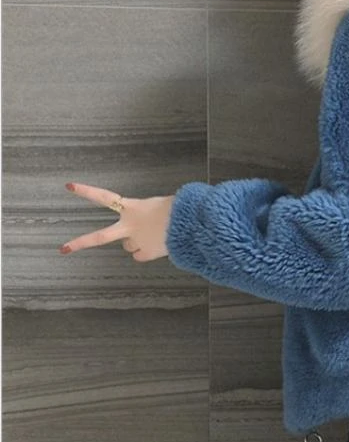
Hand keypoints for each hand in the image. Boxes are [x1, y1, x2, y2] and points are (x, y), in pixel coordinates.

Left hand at [60, 182, 174, 262]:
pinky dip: (147, 252)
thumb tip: (149, 223)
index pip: (105, 197)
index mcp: (133, 207)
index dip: (86, 191)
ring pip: (129, 246)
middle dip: (81, 243)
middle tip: (64, 249)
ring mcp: (136, 242)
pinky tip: (158, 245)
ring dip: (137, 242)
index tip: (69, 186)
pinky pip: (140, 255)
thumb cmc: (180, 210)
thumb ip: (149, 211)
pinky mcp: (146, 254)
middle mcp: (130, 226)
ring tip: (155, 235)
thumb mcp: (162, 203)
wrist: (191, 224)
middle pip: (101, 237)